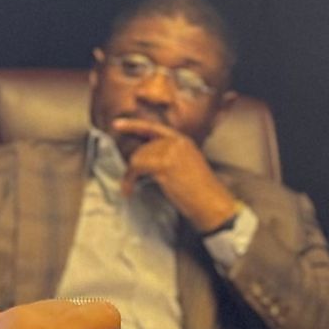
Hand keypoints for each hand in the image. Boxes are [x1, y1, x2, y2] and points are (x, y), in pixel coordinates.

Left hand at [112, 116, 240, 234]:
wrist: (211, 203)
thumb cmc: (199, 192)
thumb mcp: (186, 166)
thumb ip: (168, 157)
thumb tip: (142, 159)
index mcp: (183, 141)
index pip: (153, 128)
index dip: (133, 125)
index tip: (117, 124)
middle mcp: (177, 142)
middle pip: (142, 147)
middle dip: (133, 165)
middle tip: (129, 182)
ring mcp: (171, 152)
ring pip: (137, 157)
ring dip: (129, 175)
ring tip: (130, 188)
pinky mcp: (164, 164)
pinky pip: (136, 168)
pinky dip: (129, 180)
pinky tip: (129, 191)